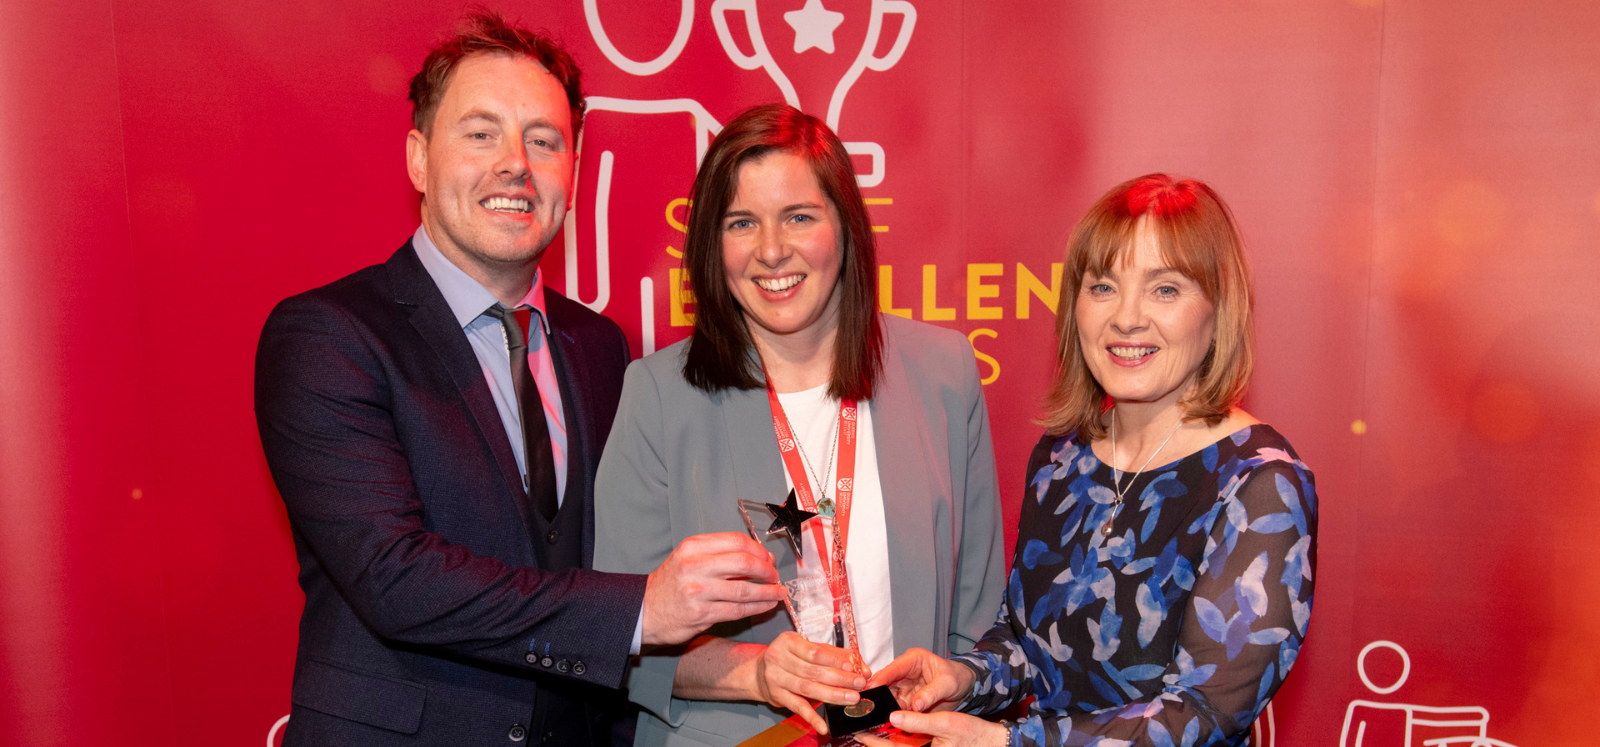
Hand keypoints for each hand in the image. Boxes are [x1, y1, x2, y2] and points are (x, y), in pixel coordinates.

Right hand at [641, 532, 786, 645]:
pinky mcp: (700, 614)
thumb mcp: (689, 557)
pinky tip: (766, 605)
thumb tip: (760, 557)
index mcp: (693, 546)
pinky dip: (757, 607)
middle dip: (767, 570)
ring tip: (778, 593)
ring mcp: (697, 591)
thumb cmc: (671, 584)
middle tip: (775, 576)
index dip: (759, 550)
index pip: (737, 541)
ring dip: (768, 592)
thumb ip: (720, 554)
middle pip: (744, 563)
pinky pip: (737, 610)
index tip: (769, 559)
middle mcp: (694, 566)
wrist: (644, 610)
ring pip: (744, 590)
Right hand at [754, 631, 865, 734]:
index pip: (815, 652)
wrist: (759, 673)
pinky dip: (812, 717)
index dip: (835, 661)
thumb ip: (835, 655)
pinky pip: (797, 707)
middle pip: (814, 671)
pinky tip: (823, 725)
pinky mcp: (777, 696)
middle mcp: (779, 658)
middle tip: (859, 684)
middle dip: (840, 679)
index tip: (853, 668)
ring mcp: (776, 678)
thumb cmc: (790, 658)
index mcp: (788, 641)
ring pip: (808, 688)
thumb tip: (862, 667)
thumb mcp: (809, 648)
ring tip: (851, 698)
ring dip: (832, 695)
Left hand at [857, 711, 1007, 746]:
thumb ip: (919, 721)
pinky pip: (908, 746)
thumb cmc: (973, 735)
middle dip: (875, 741)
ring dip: (885, 740)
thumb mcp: (945, 722)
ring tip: (869, 727)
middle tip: (858, 729)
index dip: (873, 742)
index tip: (858, 732)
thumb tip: (893, 716)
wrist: (991, 743)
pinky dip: (898, 739)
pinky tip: (891, 728)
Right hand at [866, 648, 973, 712]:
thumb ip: (932, 692)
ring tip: (875, 715)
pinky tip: (886, 720)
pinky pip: (896, 708)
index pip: (894, 668)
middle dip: (877, 693)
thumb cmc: (957, 677)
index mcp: (914, 660)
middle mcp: (905, 673)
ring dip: (883, 706)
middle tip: (868, 704)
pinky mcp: (906, 701)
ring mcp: (905, 687)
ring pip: (888, 697)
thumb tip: (916, 705)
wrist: (964, 688)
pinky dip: (892, 714)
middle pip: (886, 683)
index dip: (882, 677)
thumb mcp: (948, 683)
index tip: (871, 687)